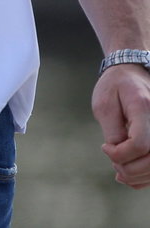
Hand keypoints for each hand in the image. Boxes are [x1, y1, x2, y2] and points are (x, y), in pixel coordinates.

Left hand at [93, 63, 149, 188]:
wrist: (133, 74)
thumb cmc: (115, 88)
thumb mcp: (105, 105)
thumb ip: (113, 131)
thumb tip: (119, 154)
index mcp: (144, 107)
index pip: (140, 144)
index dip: (120, 154)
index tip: (105, 147)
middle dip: (129, 168)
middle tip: (113, 162)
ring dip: (138, 176)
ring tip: (120, 171)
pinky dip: (146, 175)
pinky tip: (130, 174)